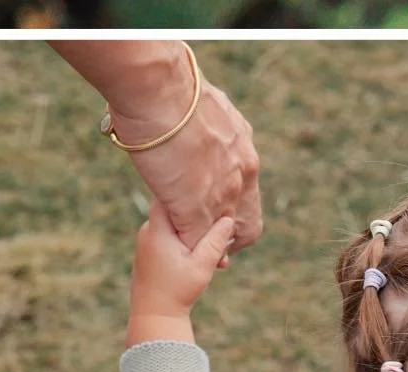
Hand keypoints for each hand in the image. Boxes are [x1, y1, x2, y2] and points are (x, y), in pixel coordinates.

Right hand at [111, 65, 261, 252]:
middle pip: (248, 225)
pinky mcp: (196, 211)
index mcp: (243, 148)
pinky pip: (195, 243)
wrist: (159, 91)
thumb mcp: (202, 107)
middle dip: (227, 240)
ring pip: (223, 239)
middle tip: (204, 241)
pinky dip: (183, 245)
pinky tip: (168, 239)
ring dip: (204, 244)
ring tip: (183, 241)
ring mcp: (221, 195)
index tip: (214, 216)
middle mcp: (242, 173)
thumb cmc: (170, 90)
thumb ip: (205, 126)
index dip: (234, 212)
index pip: (249, 193)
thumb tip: (194, 119)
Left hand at [131, 201, 235, 319]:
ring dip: (193, 230)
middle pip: (174, 207)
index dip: (190, 188)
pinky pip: (169, 235)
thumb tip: (228, 218)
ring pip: (174, 223)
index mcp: (157, 229)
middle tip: (219, 223)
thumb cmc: (177, 293)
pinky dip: (185, 240)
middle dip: (197, 213)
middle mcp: (148, 231)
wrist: (153, 318)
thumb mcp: (202, 265)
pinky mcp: (149, 251)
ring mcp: (146, 241)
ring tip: (213, 246)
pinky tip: (200, 254)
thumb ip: (216, 240)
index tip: (209, 190)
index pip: (171, 192)